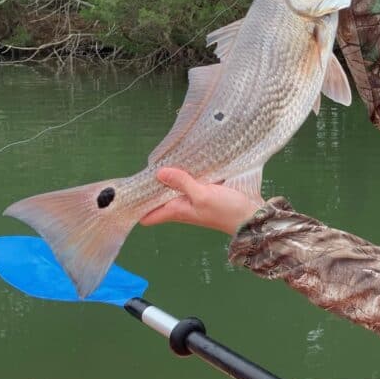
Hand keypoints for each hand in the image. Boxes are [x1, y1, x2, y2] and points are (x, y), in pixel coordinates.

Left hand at [140, 167, 263, 234]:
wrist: (251, 217)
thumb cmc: (226, 210)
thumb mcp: (203, 195)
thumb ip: (182, 183)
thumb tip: (159, 173)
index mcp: (176, 211)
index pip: (147, 217)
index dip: (136, 207)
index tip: (128, 193)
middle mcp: (181, 207)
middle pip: (157, 200)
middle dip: (150, 187)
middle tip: (144, 169)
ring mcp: (192, 201)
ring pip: (172, 190)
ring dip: (167, 179)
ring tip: (161, 161)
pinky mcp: (203, 193)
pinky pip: (187, 184)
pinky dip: (183, 175)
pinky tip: (184, 163)